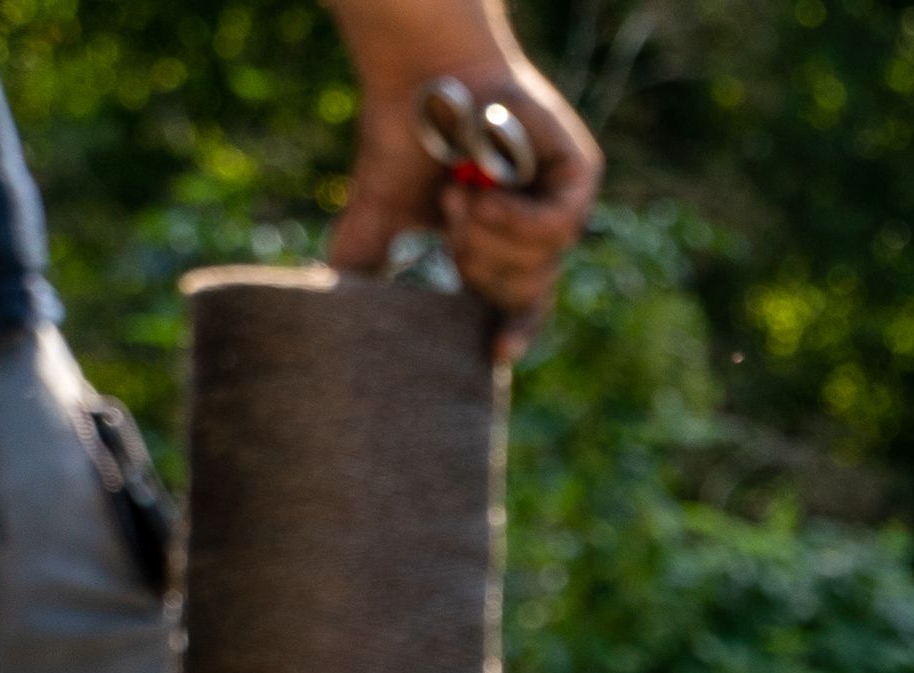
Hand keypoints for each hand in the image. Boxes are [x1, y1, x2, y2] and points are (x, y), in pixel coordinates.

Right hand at [324, 25, 599, 359]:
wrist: (422, 76)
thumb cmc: (404, 138)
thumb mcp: (381, 210)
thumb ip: (363, 259)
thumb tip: (334, 303)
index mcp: (502, 247)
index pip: (521, 307)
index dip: (512, 332)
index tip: (495, 354)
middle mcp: (538, 230)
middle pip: (523, 290)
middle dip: (476, 263)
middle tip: (449, 215)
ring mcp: (561, 203)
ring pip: (540, 264)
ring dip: (487, 237)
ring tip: (460, 195)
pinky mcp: (579, 177)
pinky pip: (557, 229)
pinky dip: (514, 221)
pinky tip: (485, 196)